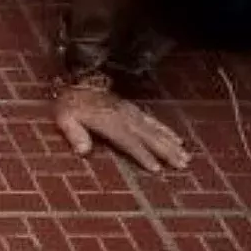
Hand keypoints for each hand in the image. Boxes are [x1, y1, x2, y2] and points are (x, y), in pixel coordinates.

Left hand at [54, 85, 189, 171]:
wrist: (77, 82)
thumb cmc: (70, 104)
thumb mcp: (64, 118)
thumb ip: (74, 134)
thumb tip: (82, 152)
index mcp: (109, 123)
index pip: (129, 142)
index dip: (142, 155)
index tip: (156, 169)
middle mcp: (124, 118)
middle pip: (149, 137)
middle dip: (166, 151)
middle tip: (183, 164)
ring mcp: (131, 113)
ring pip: (155, 130)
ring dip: (171, 143)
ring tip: (186, 156)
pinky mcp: (133, 110)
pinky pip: (153, 121)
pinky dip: (167, 130)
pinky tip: (177, 139)